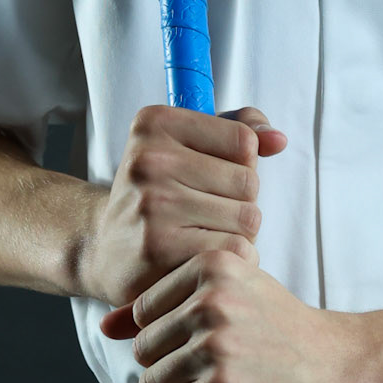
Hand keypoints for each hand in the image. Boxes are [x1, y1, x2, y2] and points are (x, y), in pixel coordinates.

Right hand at [77, 104, 285, 309]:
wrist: (103, 248)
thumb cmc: (157, 193)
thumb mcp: (188, 145)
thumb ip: (238, 129)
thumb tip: (279, 139)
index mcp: (155, 123)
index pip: (245, 141)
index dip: (240, 165)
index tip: (209, 176)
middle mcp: (149, 160)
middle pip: (249, 182)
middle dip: (241, 202)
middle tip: (205, 212)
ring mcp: (152, 205)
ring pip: (247, 218)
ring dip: (238, 233)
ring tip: (203, 234)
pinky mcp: (160, 249)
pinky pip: (236, 250)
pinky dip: (232, 259)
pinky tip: (202, 256)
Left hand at [98, 250, 367, 382]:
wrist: (343, 367)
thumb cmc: (288, 333)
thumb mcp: (238, 293)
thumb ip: (175, 300)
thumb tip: (107, 326)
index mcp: (212, 265)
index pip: (144, 310)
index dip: (167, 338)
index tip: (199, 349)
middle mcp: (210, 299)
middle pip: (145, 349)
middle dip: (167, 370)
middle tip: (205, 379)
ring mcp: (214, 343)